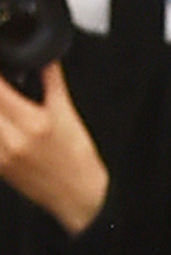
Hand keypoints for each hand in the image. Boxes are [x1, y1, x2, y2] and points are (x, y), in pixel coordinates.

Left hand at [0, 63, 108, 236]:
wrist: (78, 195)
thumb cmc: (77, 157)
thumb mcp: (69, 116)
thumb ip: (53, 83)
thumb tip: (46, 59)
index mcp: (34, 123)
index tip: (0, 66)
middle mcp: (13, 139)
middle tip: (2, 88)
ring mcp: (1, 154)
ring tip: (2, 105)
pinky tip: (3, 123)